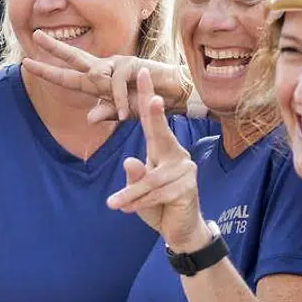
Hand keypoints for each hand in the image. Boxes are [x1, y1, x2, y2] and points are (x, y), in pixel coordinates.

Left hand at [21, 30, 190, 122]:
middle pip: (75, 56)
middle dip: (55, 47)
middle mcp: (104, 69)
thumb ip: (107, 113)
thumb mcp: (124, 112)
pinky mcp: (131, 64)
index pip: (68, 76)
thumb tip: (89, 119)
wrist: (173, 96)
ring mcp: (117, 64)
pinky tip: (128, 112)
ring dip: (111, 98)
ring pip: (98, 76)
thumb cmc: (147, 102)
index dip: (48, 70)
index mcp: (98, 81)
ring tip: (125, 113)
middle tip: (35, 34)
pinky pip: (117, 82)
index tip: (27, 62)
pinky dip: (121, 100)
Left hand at [105, 69, 205, 250]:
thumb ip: (134, 176)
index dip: (146, 96)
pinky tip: (128, 209)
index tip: (141, 71)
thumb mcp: (137, 190)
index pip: (152, 120)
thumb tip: (130, 160)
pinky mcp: (187, 188)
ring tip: (114, 204)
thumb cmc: (158, 204)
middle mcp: (177, 155)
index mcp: (162, 149)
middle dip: (156, 114)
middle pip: (161, 133)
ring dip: (130, 194)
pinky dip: (140, 202)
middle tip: (155, 97)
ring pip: (149, 179)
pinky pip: (156, 194)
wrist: (180, 230)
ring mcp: (185, 171)